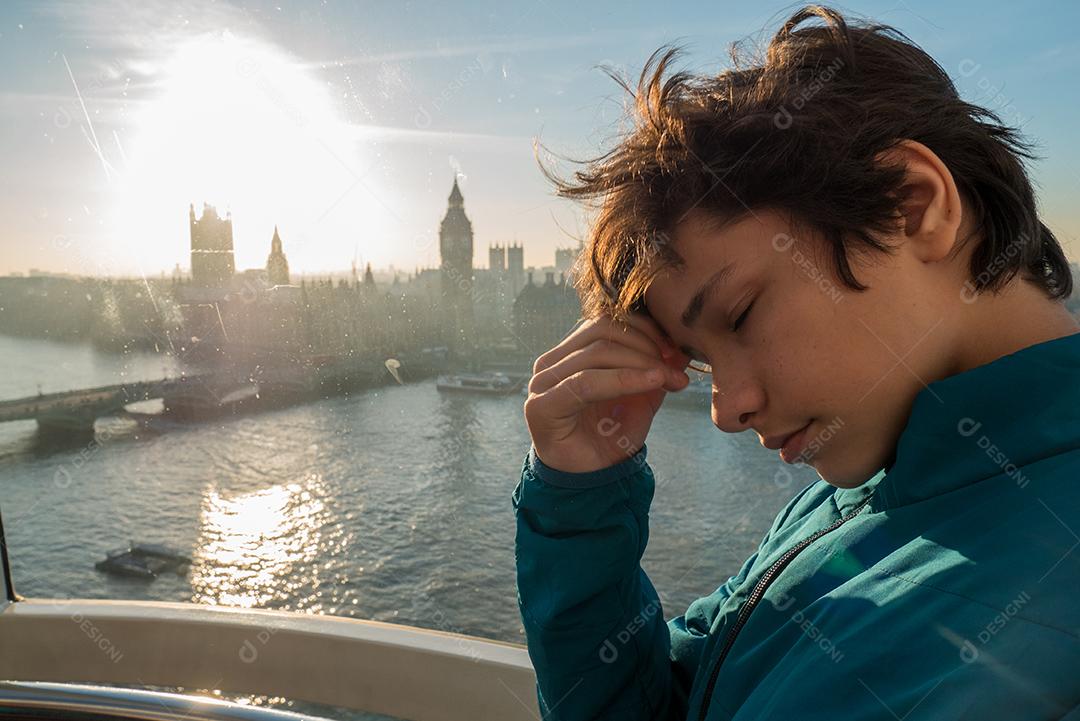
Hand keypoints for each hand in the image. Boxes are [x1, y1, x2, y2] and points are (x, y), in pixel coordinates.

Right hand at [523, 310, 689, 473]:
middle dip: (646, 346)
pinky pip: (587, 382)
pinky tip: (653, 383)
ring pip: (598, 353)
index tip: (675, 350)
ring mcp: (542, 383)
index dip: (644, 329)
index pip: (606, 321)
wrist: (592, 482)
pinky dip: (625, 379)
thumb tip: (681, 345)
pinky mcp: (541, 406)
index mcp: (570, 354)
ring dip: (641, 363)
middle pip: (602, 331)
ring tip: (669, 380)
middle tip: (675, 368)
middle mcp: (551, 363)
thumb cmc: (611, 437)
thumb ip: (656, 368)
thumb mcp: (642, 396)